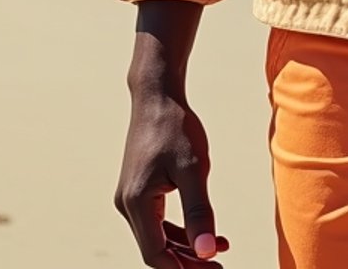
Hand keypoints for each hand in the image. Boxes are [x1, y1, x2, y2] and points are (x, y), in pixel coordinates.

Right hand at [115, 90, 228, 265]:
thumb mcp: (194, 169)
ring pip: (158, 236)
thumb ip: (199, 211)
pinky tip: (204, 228)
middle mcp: (127, 204)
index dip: (185, 268)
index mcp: (136, 203)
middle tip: (219, 264)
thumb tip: (205, 251)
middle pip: (157, 249)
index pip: (157, 254)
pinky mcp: (139, 188)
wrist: (157, 95)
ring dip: (186, 245)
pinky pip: (158, 219)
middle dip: (188, 260)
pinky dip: (180, 228)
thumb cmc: (175, 127)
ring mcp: (130, 196)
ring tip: (219, 248)